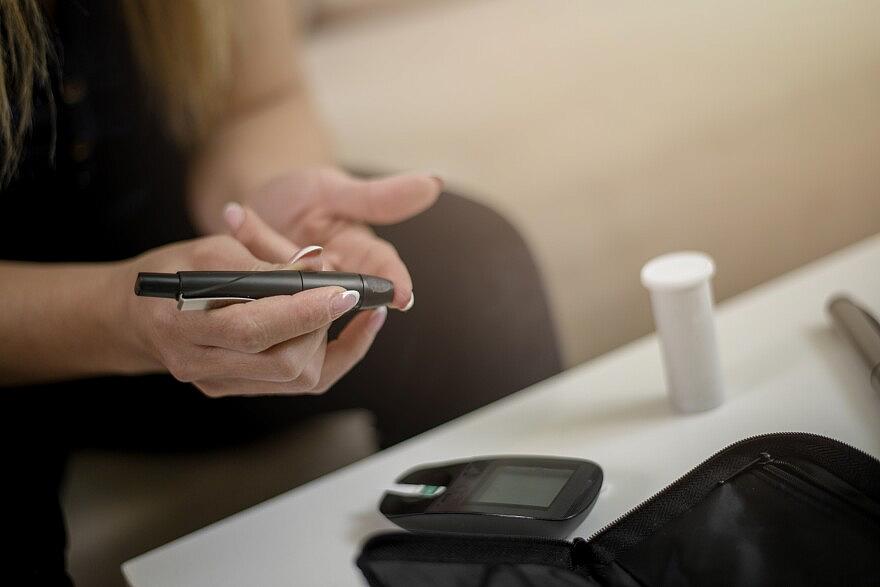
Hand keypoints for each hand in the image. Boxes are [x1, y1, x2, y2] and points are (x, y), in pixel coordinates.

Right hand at [115, 205, 386, 396]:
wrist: (134, 315)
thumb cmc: (172, 274)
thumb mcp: (210, 251)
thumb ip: (263, 259)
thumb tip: (320, 268)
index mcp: (181, 326)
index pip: (253, 329)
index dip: (303, 311)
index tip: (342, 291)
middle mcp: (201, 365)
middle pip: (283, 363)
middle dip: (321, 325)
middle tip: (338, 291)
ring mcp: (220, 384)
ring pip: (296, 378)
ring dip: (326, 338)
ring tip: (331, 303)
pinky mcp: (238, 389)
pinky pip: (296, 382)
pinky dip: (328, 354)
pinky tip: (350, 329)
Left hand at [248, 168, 440, 309]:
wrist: (250, 200)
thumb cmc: (302, 195)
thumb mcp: (338, 190)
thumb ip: (380, 197)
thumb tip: (434, 183)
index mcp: (359, 257)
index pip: (383, 272)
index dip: (393, 285)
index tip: (402, 297)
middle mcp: (330, 279)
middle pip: (337, 286)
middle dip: (326, 278)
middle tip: (315, 259)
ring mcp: (295, 288)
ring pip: (293, 281)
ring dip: (277, 251)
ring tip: (258, 221)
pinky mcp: (261, 290)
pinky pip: (254, 272)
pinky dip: (245, 237)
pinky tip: (234, 213)